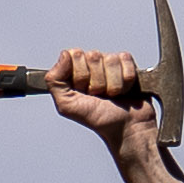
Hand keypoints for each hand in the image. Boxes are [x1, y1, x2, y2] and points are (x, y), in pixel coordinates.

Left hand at [47, 43, 167, 157]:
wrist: (125, 128)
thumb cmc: (97, 118)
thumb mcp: (66, 105)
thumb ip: (55, 81)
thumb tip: (65, 54)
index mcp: (74, 70)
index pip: (74, 55)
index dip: (79, 75)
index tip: (83, 91)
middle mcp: (91, 64)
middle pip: (93, 56)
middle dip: (97, 81)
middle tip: (98, 96)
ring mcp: (110, 62)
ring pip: (110, 60)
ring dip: (112, 84)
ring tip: (112, 96)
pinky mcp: (128, 64)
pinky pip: (125, 60)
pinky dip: (125, 80)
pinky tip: (124, 90)